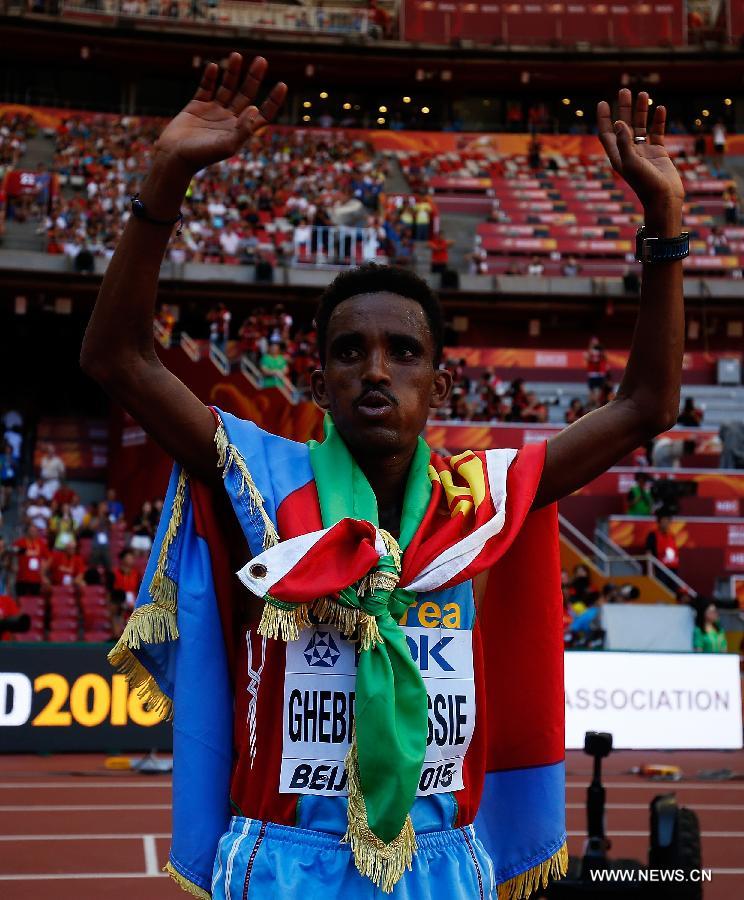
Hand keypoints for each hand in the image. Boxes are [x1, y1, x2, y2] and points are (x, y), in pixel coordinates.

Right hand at [154, 53, 286, 174]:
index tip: (282, 84)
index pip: (262, 114)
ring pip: (227, 87)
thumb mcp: (226, 146)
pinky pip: (206, 87)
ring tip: (237, 55)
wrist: (173, 157)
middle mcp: (229, 119)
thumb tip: (255, 108)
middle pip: (246, 94)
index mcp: (240, 130)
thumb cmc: (201, 156)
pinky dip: (210, 77)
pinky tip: (214, 67)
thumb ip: (242, 130)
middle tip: (262, 60)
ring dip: (233, 72)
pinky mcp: (196, 106)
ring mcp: (213, 111)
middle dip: (254, 78)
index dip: (273, 100)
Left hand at [597, 90, 683, 232]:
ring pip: (641, 127)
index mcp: (618, 156)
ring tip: (643, 94)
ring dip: (641, 111)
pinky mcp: (658, 153)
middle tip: (624, 91)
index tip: (603, 102)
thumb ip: (623, 142)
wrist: (664, 199)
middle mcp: (629, 153)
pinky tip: (660, 108)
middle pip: (623, 126)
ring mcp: (644, 152)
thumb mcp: (631, 163)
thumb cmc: (645, 184)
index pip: (607, 134)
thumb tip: (618, 122)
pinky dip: (658, 121)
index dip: (604, 119)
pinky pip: (657, 133)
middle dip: (623, 109)